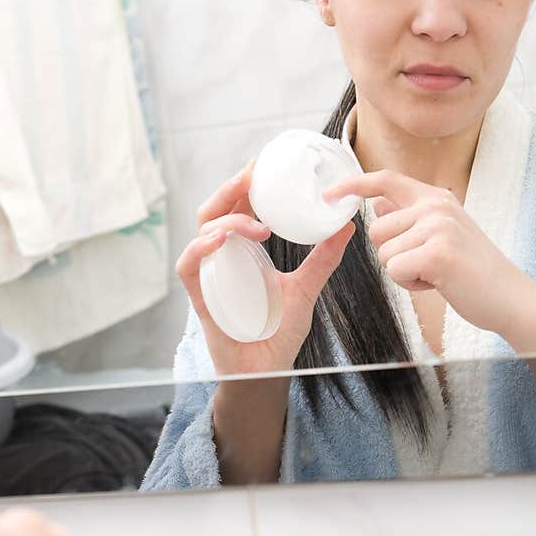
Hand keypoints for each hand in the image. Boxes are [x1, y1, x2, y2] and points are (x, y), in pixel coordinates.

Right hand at [176, 159, 353, 374]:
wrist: (266, 372)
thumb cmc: (278, 333)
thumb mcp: (306, 288)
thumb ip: (323, 258)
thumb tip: (347, 226)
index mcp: (245, 250)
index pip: (238, 205)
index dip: (247, 182)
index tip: (265, 163)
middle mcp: (223, 257)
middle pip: (216, 208)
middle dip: (233, 187)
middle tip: (256, 175)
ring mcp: (210, 275)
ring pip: (202, 230)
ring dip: (228, 217)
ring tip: (257, 221)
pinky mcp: (199, 297)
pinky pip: (189, 264)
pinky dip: (201, 247)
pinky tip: (222, 239)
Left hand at [323, 169, 526, 334]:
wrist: (510, 297)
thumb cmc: (473, 270)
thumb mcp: (441, 234)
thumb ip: (410, 217)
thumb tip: (378, 204)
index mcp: (436, 198)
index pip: (386, 180)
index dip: (354, 184)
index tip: (330, 193)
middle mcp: (436, 206)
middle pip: (376, 231)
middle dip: (392, 255)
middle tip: (429, 264)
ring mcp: (438, 227)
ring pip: (384, 254)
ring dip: (404, 272)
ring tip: (437, 273)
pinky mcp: (437, 253)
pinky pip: (395, 271)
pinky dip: (411, 284)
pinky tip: (438, 283)